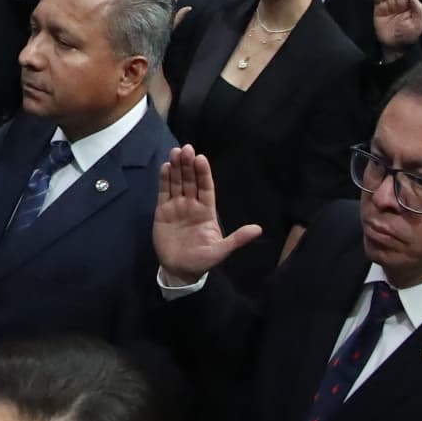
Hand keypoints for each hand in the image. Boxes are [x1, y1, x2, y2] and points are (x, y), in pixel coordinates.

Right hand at [153, 146, 262, 284]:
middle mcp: (192, 204)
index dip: (204, 173)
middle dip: (188, 165)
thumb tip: (258, 229)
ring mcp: (177, 206)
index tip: (201, 159)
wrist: (179, 271)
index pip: (206, 187)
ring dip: (176, 168)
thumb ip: (237, 239)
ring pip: (177, 183)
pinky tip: (165, 167)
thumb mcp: (221, 251)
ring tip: (175, 152)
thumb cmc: (201, 261)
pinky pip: (164, 192)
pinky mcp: (162, 211)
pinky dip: (164, 180)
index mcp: (207, 211)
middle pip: (191, 181)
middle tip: (186, 149)